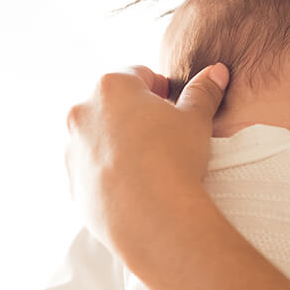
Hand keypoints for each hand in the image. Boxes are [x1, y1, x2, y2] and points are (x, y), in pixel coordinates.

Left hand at [65, 63, 228, 258]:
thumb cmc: (175, 159)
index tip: (172, 104)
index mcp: (111, 87)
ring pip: (97, 136)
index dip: (159, 88)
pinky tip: (132, 185)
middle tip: (161, 134)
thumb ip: (203, 92)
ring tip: (147, 162)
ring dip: (117, 142)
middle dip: (134, 114)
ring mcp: (73, 148)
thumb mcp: (196, 120)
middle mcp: (83, 112)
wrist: (153, 218)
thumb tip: (216, 72)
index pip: (137, 74)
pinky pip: (91, 169)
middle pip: (112, 104)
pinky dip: (107, 172)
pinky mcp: (72, 182)